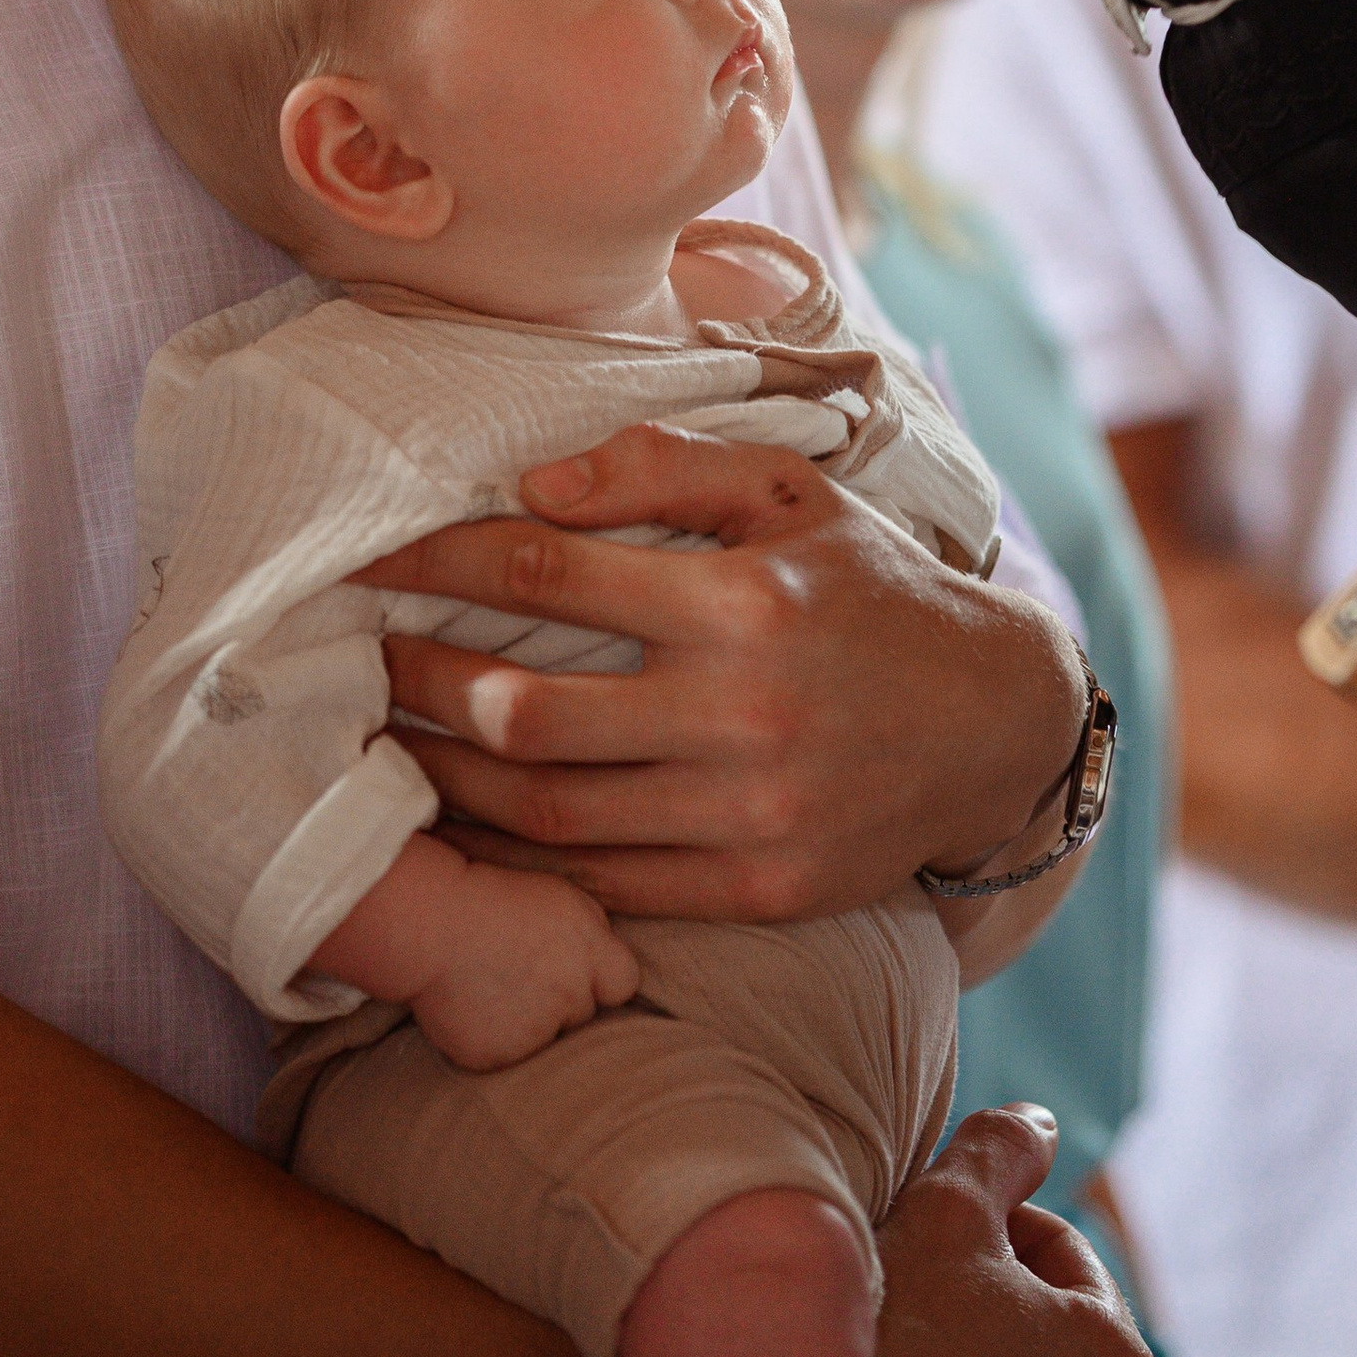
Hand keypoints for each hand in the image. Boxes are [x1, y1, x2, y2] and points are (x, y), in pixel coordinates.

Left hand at [358, 427, 1089, 920]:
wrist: (995, 722)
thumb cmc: (872, 587)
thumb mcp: (792, 492)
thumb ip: (666, 465)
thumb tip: (539, 483)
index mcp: (742, 599)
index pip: (550, 573)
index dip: (443, 563)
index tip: (373, 561)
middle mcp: (740, 711)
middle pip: (528, 713)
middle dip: (421, 685)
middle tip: (360, 660)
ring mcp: (747, 815)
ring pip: (551, 814)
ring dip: (449, 783)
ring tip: (388, 749)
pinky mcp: (757, 892)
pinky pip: (607, 886)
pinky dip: (522, 863)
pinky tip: (468, 830)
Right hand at [406, 866, 641, 1073]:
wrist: (430, 924)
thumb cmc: (494, 899)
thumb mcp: (560, 896)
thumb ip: (595, 933)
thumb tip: (611, 966)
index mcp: (592, 955)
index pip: (624, 985)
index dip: (602, 977)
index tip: (578, 968)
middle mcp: (571, 999)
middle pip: (583, 1016)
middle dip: (562, 1000)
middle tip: (522, 971)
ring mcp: (533, 1035)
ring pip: (545, 1040)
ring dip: (528, 1023)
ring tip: (494, 985)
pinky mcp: (496, 1059)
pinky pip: (505, 1057)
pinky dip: (493, 1039)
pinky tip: (474, 1008)